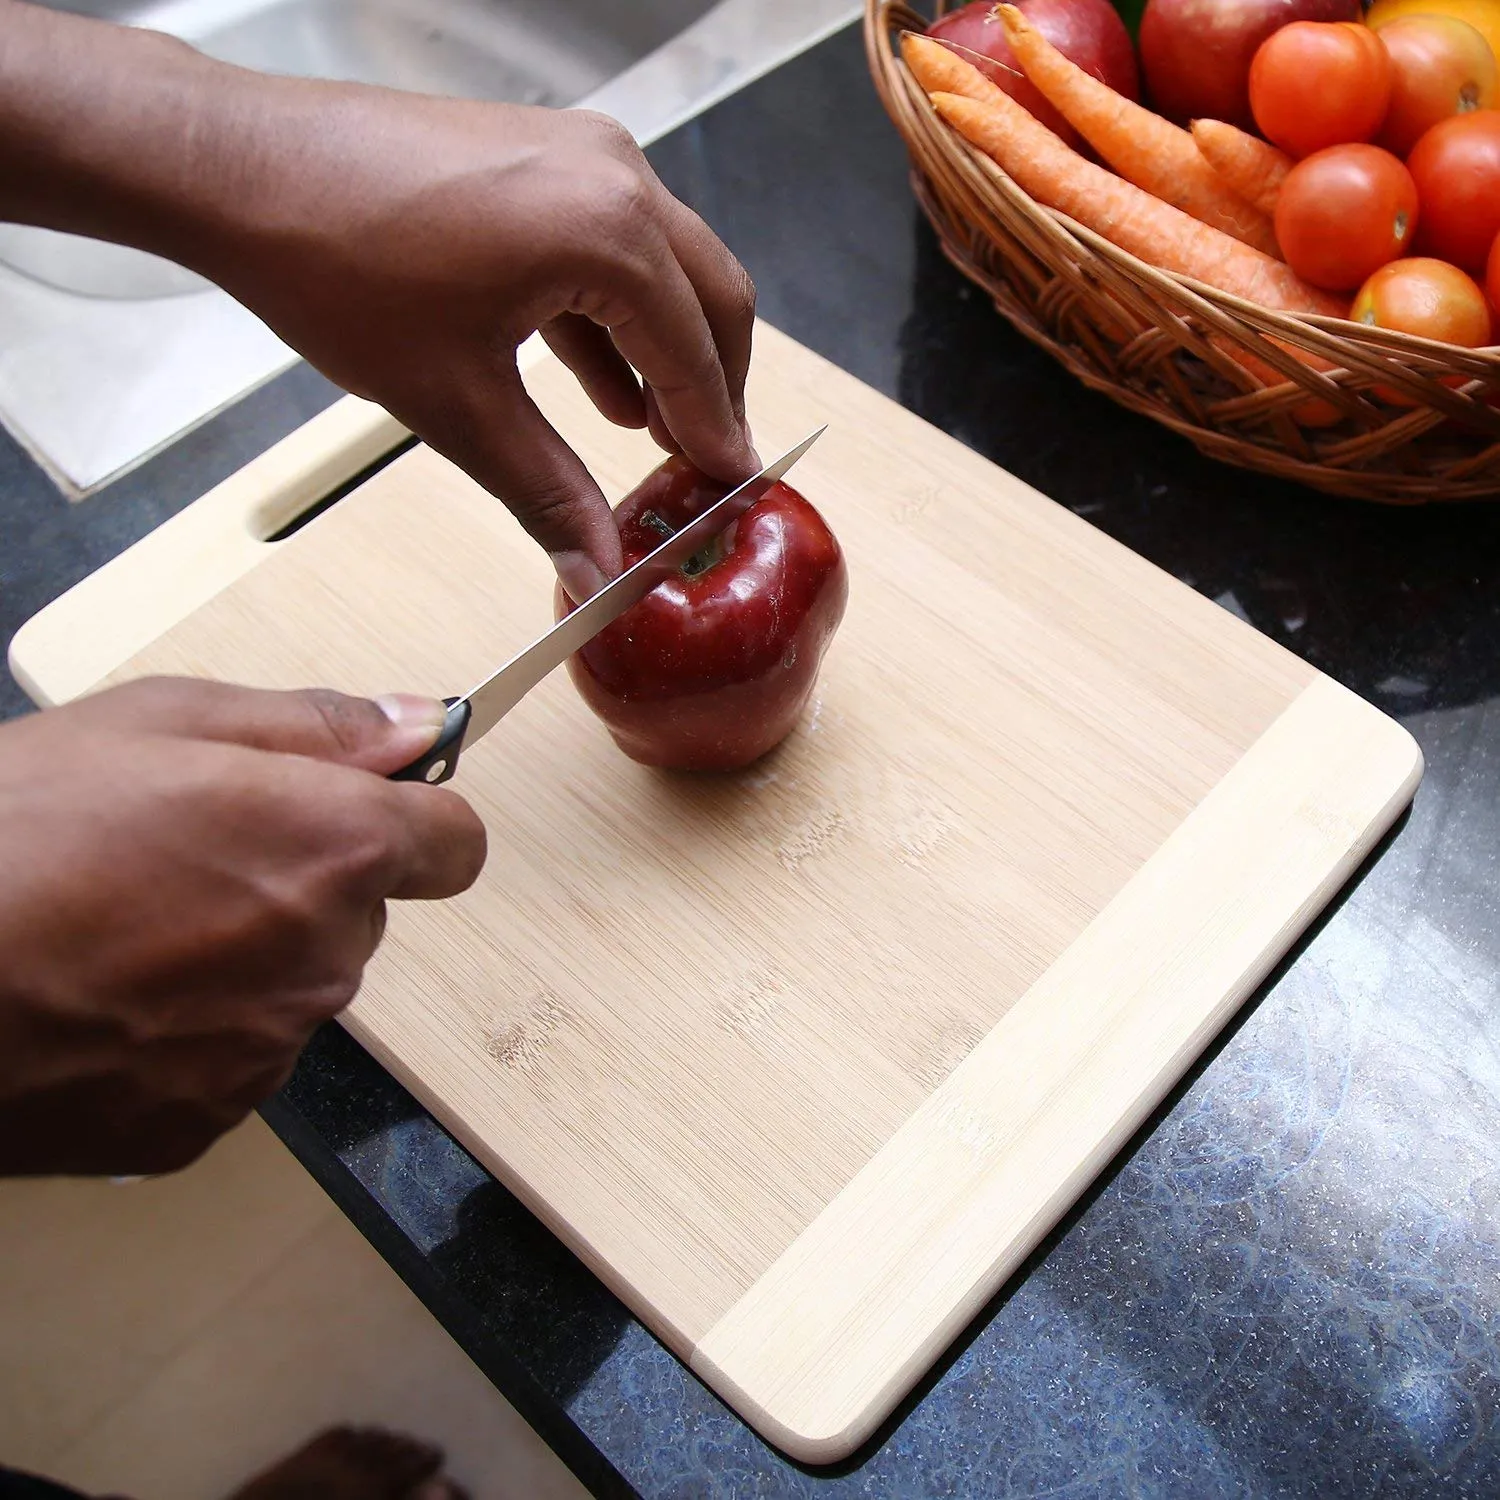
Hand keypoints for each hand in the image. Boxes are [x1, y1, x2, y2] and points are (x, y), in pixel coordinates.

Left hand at [0, 7, 758, 600]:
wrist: (239, 168)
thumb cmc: (332, 261)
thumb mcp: (455, 403)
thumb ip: (547, 491)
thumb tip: (598, 567)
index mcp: (607, 231)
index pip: (695, 353)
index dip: (716, 430)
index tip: (729, 485)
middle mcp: (611, 174)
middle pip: (709, 295)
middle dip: (713, 385)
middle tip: (703, 461)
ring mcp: (576, 151)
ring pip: (666, 265)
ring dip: (667, 347)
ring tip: (653, 431)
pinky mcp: (539, 152)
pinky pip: (611, 238)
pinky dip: (618, 310)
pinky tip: (601, 379)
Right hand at [0, 678, 485, 1176]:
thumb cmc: (13, 834)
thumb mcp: (161, 722)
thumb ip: (315, 725)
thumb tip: (420, 725)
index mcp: (334, 848)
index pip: (456, 844)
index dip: (414, 821)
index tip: (365, 809)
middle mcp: (327, 957)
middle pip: (359, 914)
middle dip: (300, 882)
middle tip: (183, 858)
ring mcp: (268, 1050)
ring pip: (294, 986)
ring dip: (244, 957)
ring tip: (123, 929)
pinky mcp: (205, 1120)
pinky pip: (233, 1059)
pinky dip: (190, 1031)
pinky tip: (106, 1000)